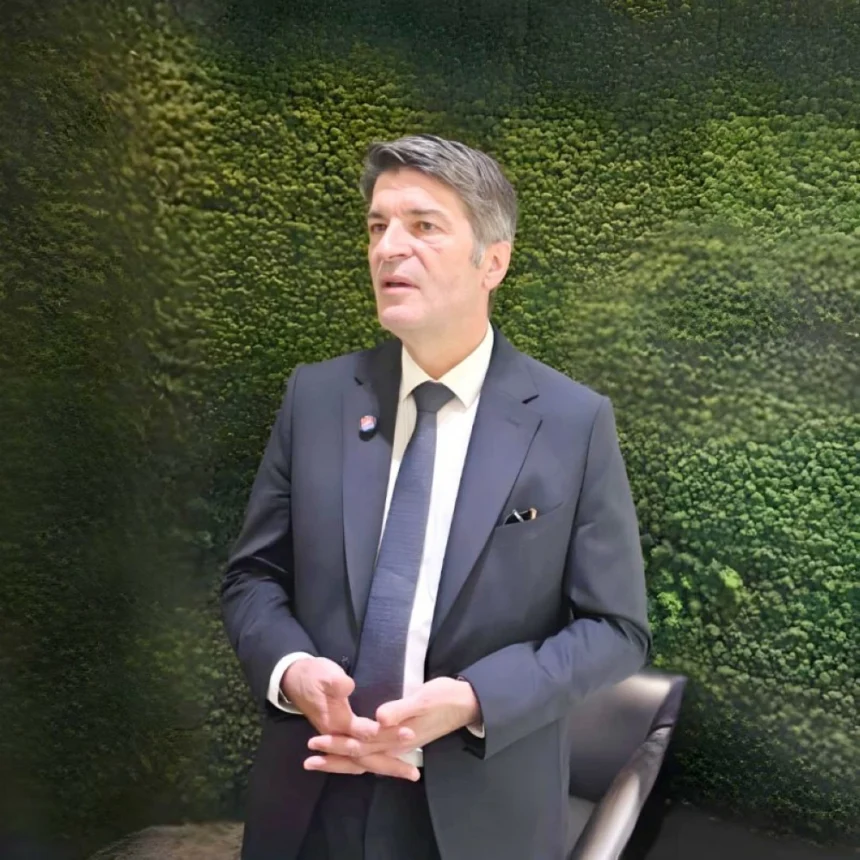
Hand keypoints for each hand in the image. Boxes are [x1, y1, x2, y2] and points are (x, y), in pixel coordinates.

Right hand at [283, 658, 417, 778]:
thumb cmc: (312, 675)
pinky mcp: (341, 738)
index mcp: (336, 723)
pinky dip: (373, 764)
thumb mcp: (323, 674)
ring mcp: (338, 739)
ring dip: (385, 767)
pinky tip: (387, 767)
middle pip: (366, 755)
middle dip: (390, 762)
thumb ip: (335, 682)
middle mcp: (338, 737)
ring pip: (363, 761)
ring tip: (410, 774)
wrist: (294, 680)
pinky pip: (359, 758)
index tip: (407, 732)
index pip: (364, 733)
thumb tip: (348, 686)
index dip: (386, 733)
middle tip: (414, 772)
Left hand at [306, 677, 480, 772]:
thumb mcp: (424, 698)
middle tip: (308, 759)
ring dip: (343, 759)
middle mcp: (397, 745)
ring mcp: (400, 744)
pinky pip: (375, 754)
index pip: (362, 744)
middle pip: (360, 756)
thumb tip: (378, 719)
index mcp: (398, 736)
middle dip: (335, 757)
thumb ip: (401, 709)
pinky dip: (360, 756)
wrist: (468, 702)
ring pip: (366, 758)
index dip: (338, 744)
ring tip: (321, 760)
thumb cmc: (446, 697)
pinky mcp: (403, 739)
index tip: (316, 742)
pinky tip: (353, 755)